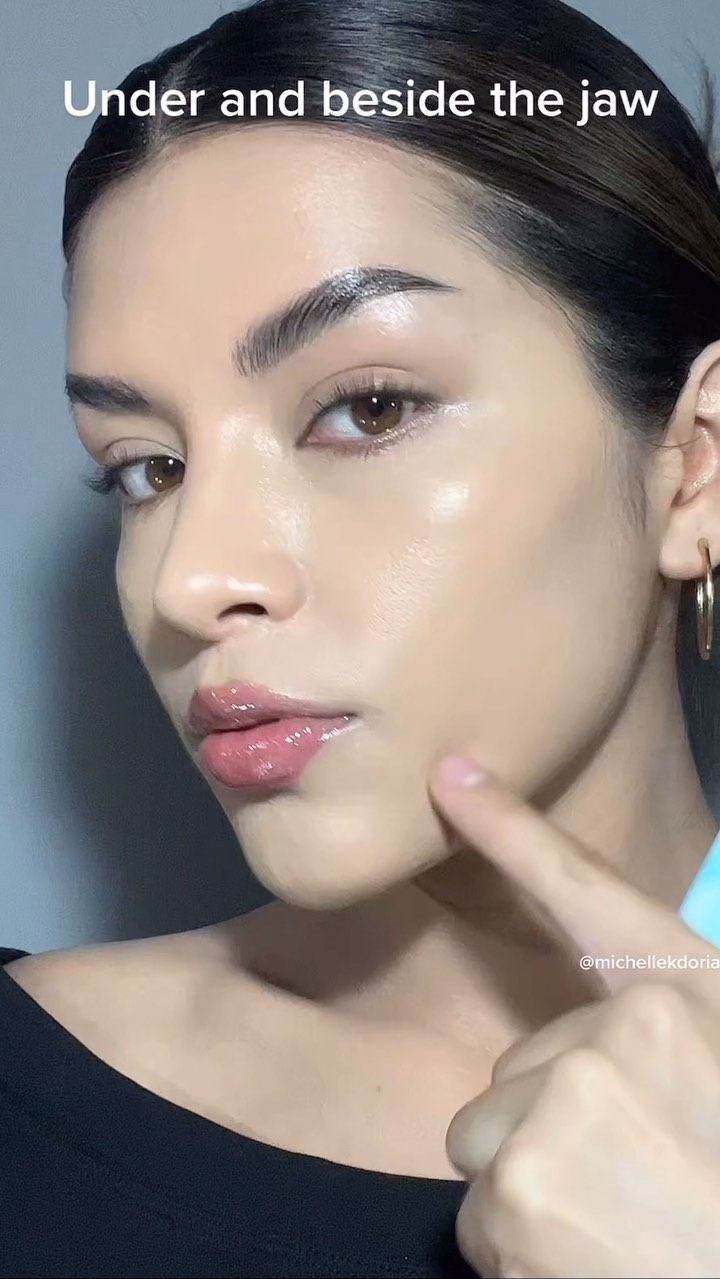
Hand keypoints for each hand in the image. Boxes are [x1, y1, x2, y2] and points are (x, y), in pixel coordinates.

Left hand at [428, 755, 719, 1278]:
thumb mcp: (714, 1060)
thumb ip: (657, 1033)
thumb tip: (590, 1041)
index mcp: (684, 995)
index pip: (580, 890)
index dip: (508, 824)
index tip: (450, 774)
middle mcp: (620, 1035)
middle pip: (511, 1069)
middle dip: (547, 1127)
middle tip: (633, 1176)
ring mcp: (564, 1110)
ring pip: (484, 1141)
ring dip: (530, 1191)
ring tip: (616, 1224)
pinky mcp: (522, 1192)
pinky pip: (476, 1215)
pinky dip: (519, 1254)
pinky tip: (593, 1262)